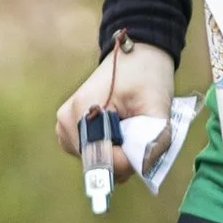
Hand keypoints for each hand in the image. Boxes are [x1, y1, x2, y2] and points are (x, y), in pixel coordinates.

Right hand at [54, 37, 177, 181]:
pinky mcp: (68, 128)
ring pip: (95, 162)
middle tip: (139, 131)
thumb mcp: (157, 104)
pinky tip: (120, 131)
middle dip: (124, 158)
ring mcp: (64, 125)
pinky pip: (90, 154)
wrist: (136, 55)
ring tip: (130, 127)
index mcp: (82, 111)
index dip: (130, 160)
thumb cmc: (146, 75)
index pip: (103, 160)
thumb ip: (154, 138)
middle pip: (97, 163)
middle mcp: (66, 121)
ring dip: (118, 155)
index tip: (144, 141)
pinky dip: (109, 150)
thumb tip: (142, 167)